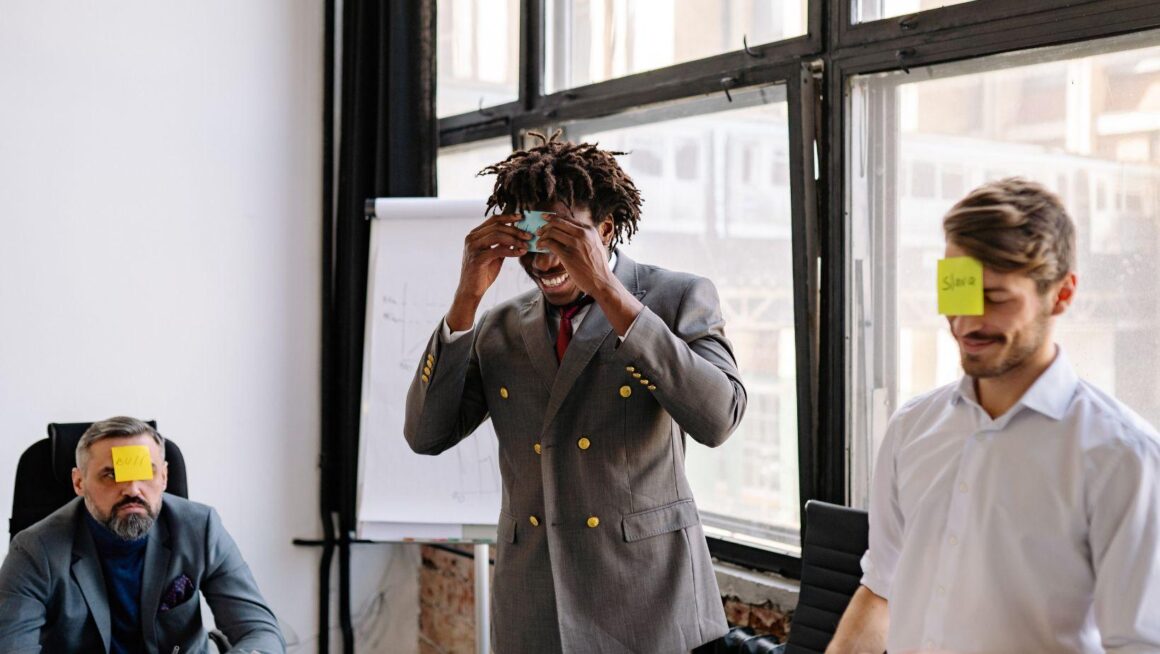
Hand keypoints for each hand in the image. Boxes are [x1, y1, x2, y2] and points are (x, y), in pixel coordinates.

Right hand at [447, 213, 529, 330]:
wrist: (471, 290)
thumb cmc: (482, 273)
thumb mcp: (494, 255)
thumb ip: (502, 244)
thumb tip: (516, 234)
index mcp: (474, 234)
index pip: (493, 220)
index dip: (508, 217)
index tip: (522, 217)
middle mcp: (471, 238)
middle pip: (497, 227)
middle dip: (515, 230)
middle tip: (529, 235)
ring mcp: (473, 248)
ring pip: (497, 236)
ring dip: (515, 239)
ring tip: (526, 244)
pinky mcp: (477, 258)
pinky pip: (497, 250)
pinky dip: (511, 251)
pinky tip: (520, 252)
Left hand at [536, 211, 615, 297]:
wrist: (602, 281)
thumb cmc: (597, 266)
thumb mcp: (594, 244)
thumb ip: (584, 236)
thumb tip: (567, 232)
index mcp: (589, 230)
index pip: (567, 218)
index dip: (553, 217)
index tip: (545, 218)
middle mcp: (583, 234)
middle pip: (558, 222)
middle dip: (545, 225)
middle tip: (539, 231)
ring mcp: (575, 244)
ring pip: (552, 232)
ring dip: (542, 236)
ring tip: (539, 241)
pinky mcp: (568, 255)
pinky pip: (550, 244)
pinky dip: (542, 244)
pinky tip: (540, 247)